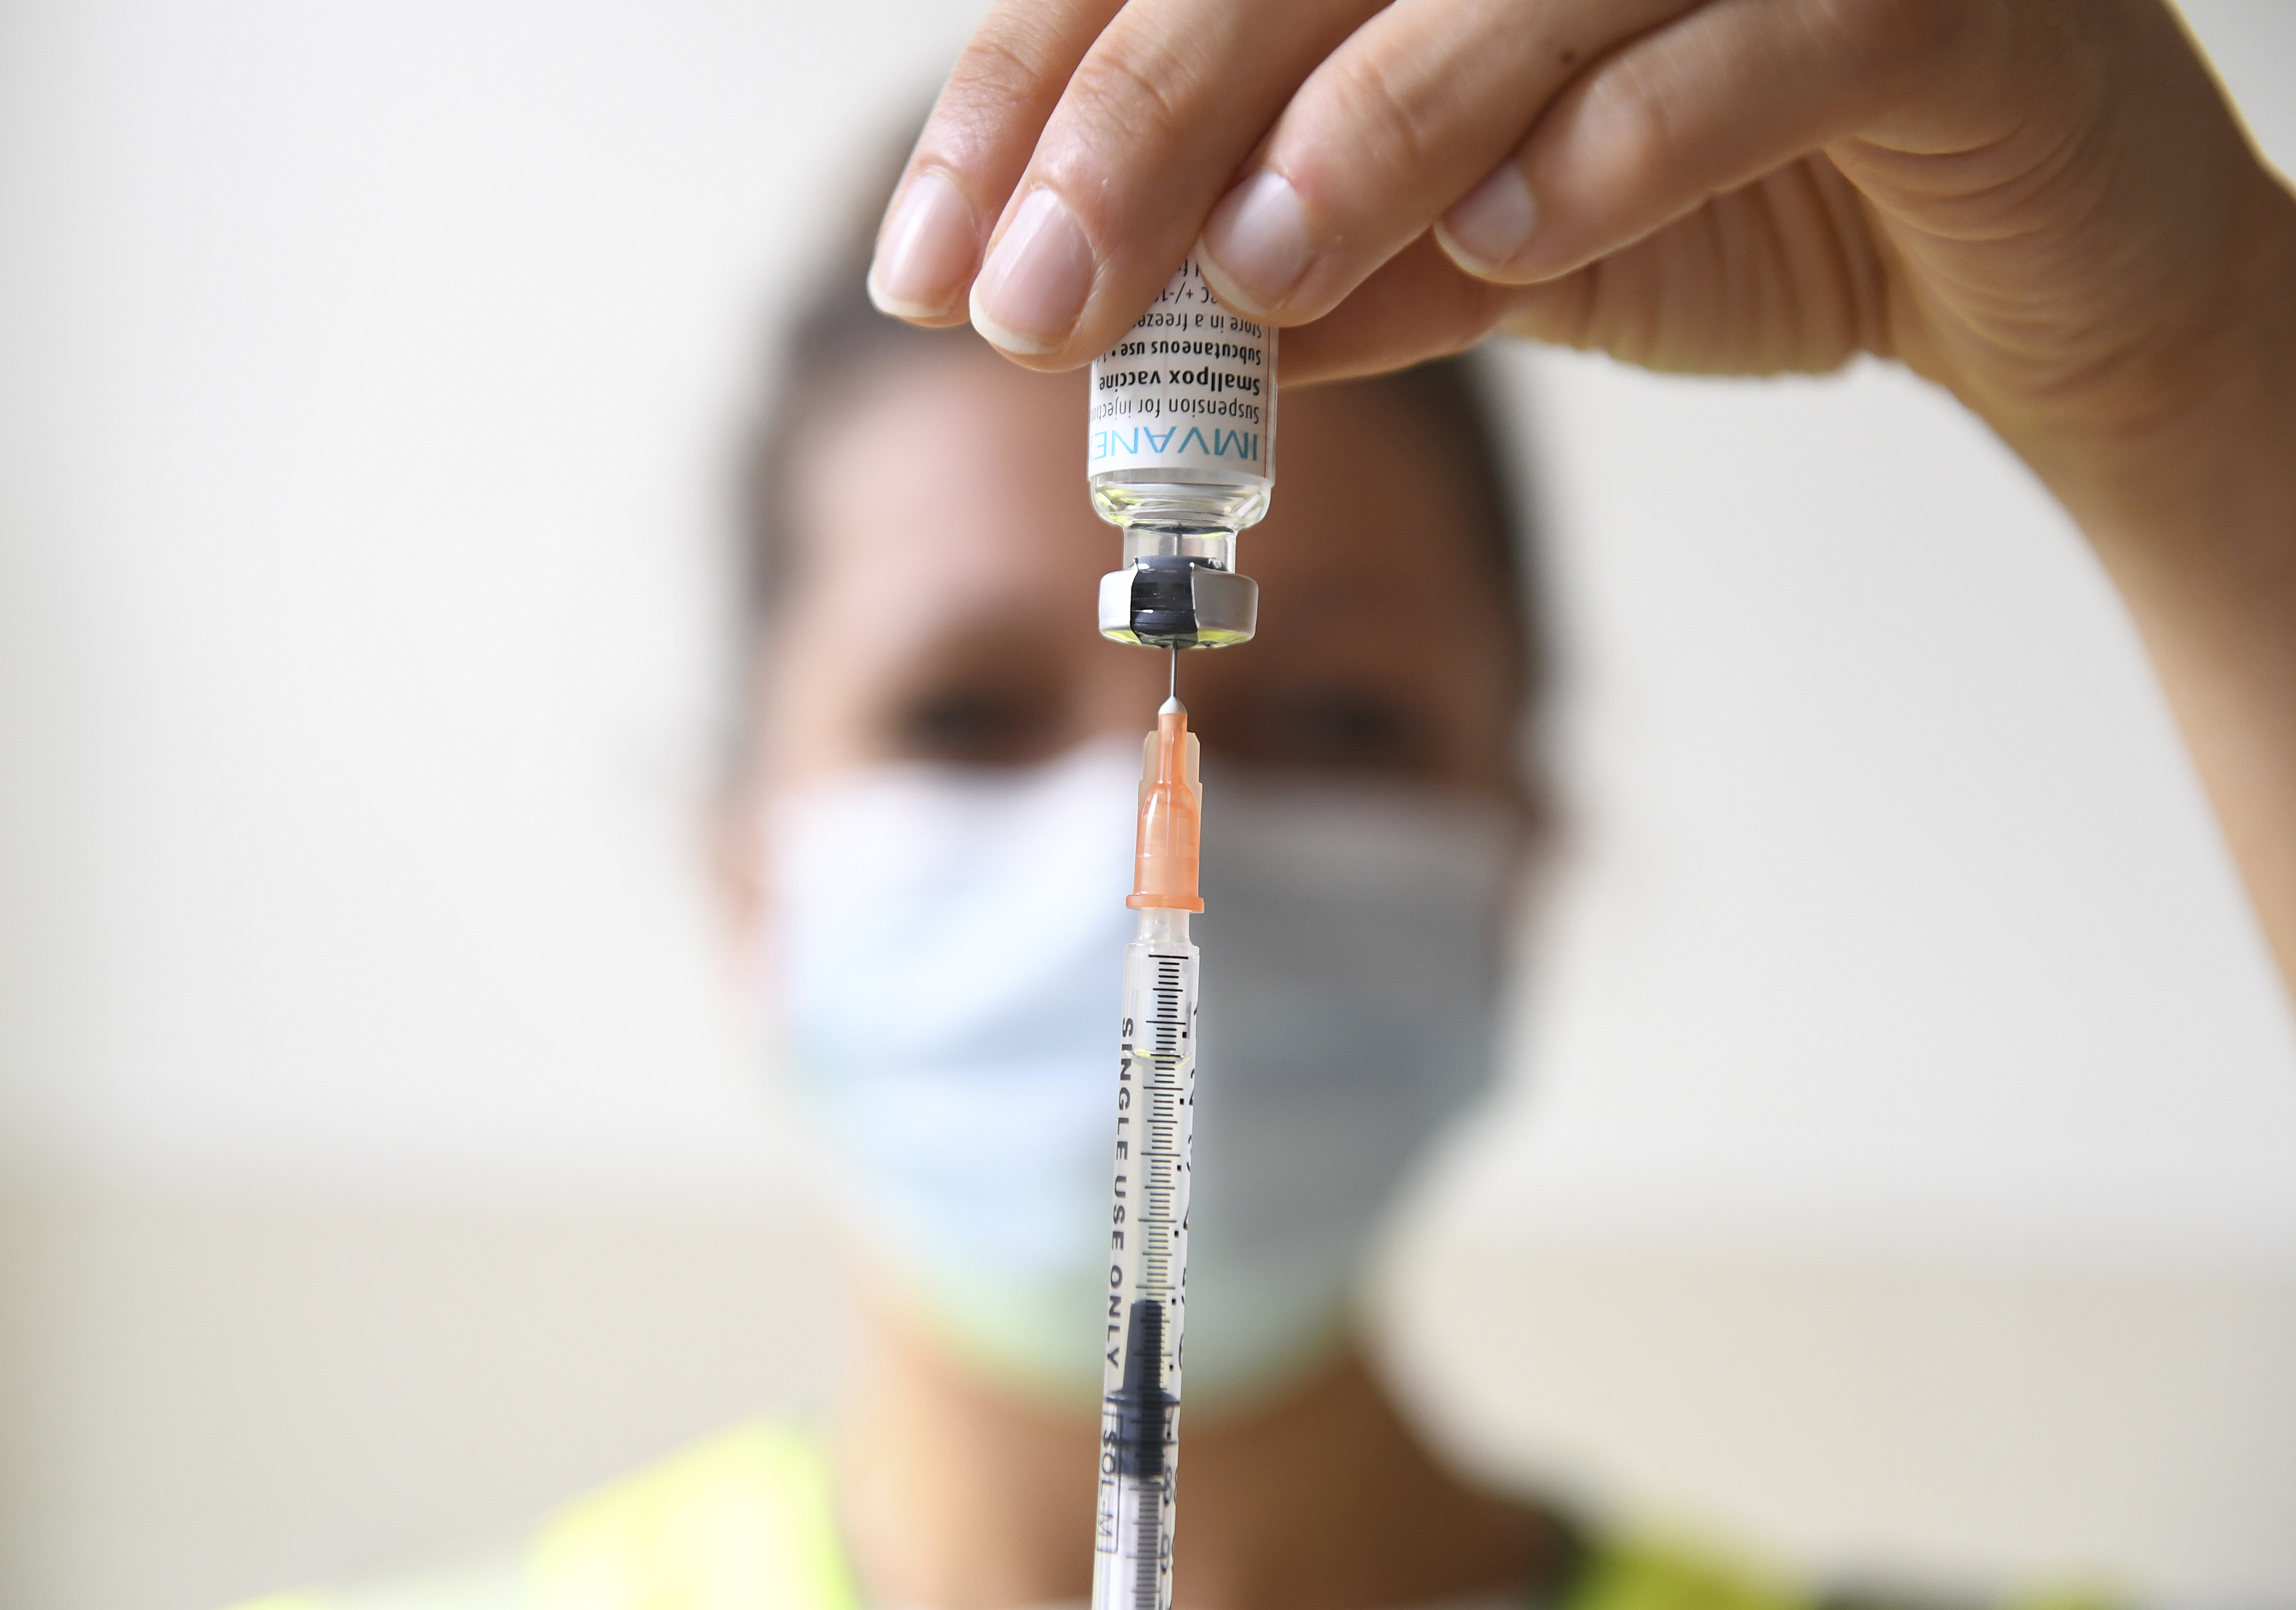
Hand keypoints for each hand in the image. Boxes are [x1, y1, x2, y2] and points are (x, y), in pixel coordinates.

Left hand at [866, 0, 2295, 993]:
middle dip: (1136, 121)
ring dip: (1360, 128)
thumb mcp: (1482, 252)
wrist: (2008, 261)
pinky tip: (1508, 254)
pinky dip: (1610, 154)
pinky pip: (1742, 52)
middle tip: (1027, 298)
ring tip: (1247, 274)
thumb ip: (1323, 272)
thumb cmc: (1731, 204)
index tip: (938, 261)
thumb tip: (1127, 328)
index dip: (1041, 95)